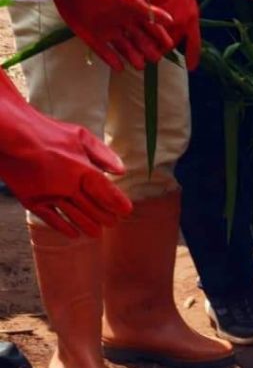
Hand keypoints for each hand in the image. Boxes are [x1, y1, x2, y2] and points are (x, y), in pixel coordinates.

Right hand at [0, 72, 131, 237]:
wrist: (10, 137)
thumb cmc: (47, 132)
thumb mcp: (80, 136)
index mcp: (82, 170)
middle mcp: (68, 186)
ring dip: (89, 226)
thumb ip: (103, 155)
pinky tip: (74, 234)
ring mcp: (49, 196)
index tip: (126, 211)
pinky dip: (65, 229)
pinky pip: (52, 220)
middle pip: (93, 208)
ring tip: (98, 233)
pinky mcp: (32, 201)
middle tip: (114, 223)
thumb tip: (121, 171)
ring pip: (75, 216)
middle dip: (106, 217)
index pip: (106, 192)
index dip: (118, 203)